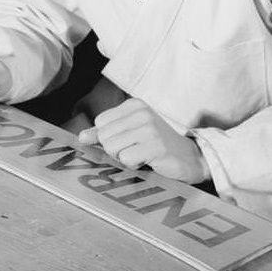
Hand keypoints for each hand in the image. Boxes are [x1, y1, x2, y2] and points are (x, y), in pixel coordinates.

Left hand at [79, 98, 210, 183]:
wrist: (190, 157)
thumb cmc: (156, 145)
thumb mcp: (130, 132)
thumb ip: (104, 133)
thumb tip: (81, 137)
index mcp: (134, 105)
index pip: (100, 123)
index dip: (111, 138)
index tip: (130, 140)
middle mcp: (142, 112)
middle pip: (104, 137)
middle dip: (117, 150)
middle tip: (137, 149)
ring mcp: (149, 128)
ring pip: (112, 149)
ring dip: (125, 158)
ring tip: (143, 154)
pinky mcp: (155, 146)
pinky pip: (126, 160)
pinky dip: (135, 165)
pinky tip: (149, 161)